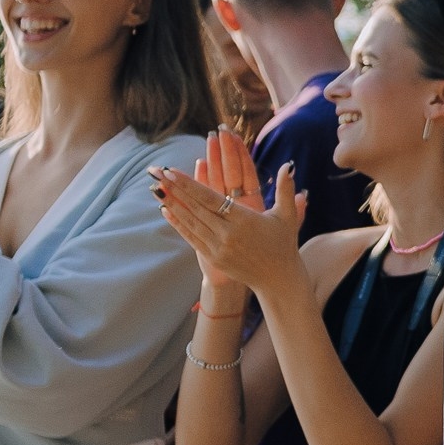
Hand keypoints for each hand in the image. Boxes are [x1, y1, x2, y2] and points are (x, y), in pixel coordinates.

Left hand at [151, 136, 309, 300]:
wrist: (278, 279)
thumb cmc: (283, 244)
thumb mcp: (287, 216)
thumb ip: (286, 189)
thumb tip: (288, 165)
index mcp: (245, 220)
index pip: (210, 198)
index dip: (188, 184)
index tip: (171, 171)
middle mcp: (229, 234)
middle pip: (195, 208)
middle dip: (173, 189)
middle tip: (155, 172)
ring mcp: (219, 248)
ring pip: (190, 222)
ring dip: (171, 204)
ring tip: (155, 188)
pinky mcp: (214, 258)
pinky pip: (191, 237)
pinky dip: (178, 223)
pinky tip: (165, 210)